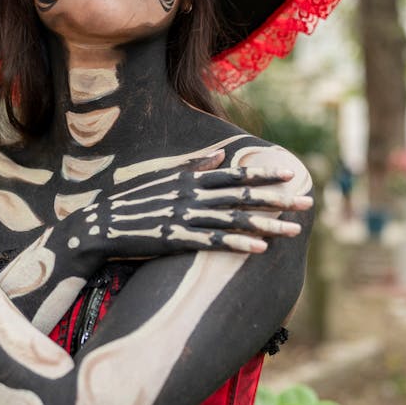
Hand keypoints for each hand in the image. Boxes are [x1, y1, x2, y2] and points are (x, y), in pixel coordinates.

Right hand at [61, 150, 311, 264]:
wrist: (98, 227)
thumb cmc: (130, 203)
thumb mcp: (162, 177)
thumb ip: (193, 167)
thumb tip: (218, 155)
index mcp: (189, 179)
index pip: (235, 173)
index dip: (265, 173)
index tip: (291, 173)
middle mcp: (191, 195)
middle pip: (243, 196)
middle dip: (278, 200)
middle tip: (308, 201)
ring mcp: (185, 217)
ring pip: (235, 220)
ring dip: (268, 225)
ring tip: (295, 231)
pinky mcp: (177, 240)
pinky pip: (214, 242)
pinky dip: (238, 244)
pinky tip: (260, 249)